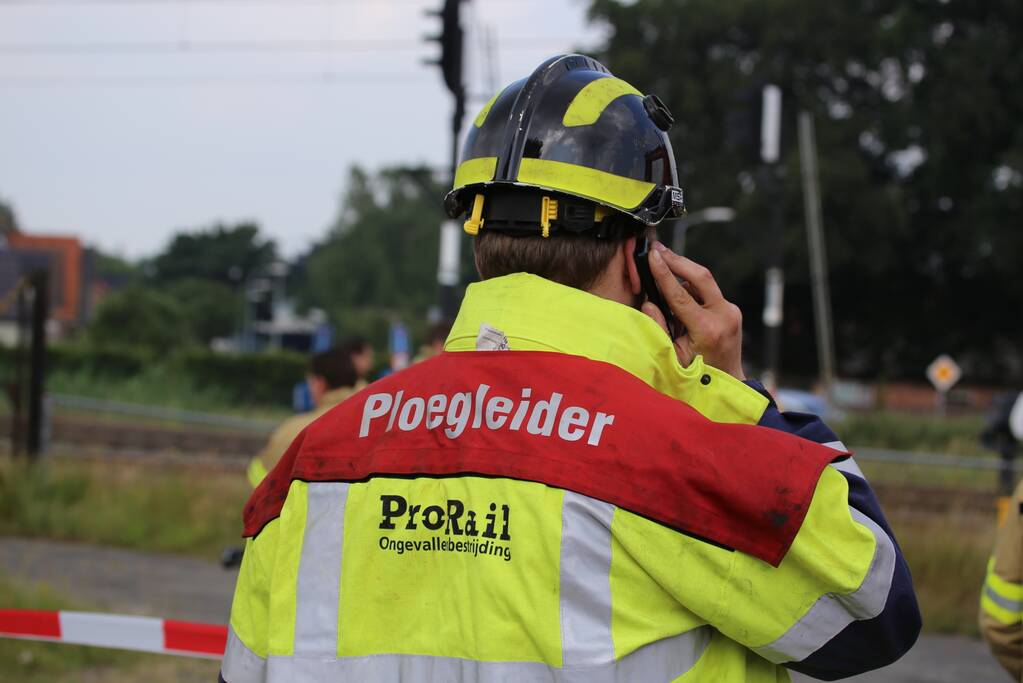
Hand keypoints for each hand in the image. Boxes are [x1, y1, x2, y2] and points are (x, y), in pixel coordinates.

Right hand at [641, 242, 745, 379]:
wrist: (726, 383)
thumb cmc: (696, 375)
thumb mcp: (671, 356)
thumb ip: (658, 327)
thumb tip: (649, 302)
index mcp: (708, 329)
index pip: (680, 294)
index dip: (663, 273)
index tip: (652, 255)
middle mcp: (724, 316)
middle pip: (700, 276)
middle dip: (677, 260)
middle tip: (658, 249)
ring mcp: (731, 311)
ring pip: (703, 283)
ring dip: (683, 275)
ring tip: (662, 269)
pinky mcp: (731, 310)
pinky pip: (707, 293)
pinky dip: (691, 289)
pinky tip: (677, 291)